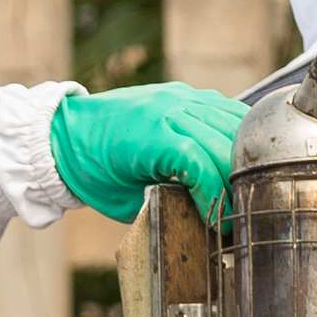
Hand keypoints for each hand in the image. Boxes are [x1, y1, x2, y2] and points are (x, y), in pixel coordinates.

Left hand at [51, 83, 247, 223]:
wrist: (66, 133)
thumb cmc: (92, 173)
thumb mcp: (126, 202)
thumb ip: (167, 205)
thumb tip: (205, 219)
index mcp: (150, 137)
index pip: (201, 164)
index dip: (218, 196)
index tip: (224, 222)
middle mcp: (168, 109)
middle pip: (224, 143)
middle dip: (238, 181)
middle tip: (244, 211)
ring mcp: (178, 97)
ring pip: (232, 122)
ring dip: (246, 157)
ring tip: (249, 188)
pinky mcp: (183, 93)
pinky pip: (224, 109)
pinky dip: (238, 134)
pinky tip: (244, 158)